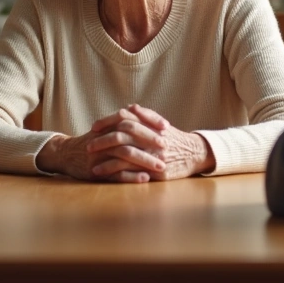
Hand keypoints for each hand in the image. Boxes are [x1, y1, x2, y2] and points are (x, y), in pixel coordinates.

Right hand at [36, 118, 165, 182]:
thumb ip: (121, 120)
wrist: (66, 154)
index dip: (150, 122)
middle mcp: (104, 138)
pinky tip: (145, 178)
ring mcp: (100, 155)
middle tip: (167, 147)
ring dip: (145, 161)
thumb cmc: (92, 141)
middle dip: (150, 141)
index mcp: (109, 125)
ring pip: (125, 155)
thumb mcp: (105, 128)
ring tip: (162, 167)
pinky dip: (131, 176)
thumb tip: (139, 109)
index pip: (132, 119)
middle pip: (130, 136)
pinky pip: (116, 173)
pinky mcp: (96, 170)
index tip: (167, 127)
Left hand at [89, 105, 214, 180]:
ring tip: (91, 162)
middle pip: (122, 135)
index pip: (125, 118)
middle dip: (102, 140)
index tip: (94, 126)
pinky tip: (103, 174)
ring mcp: (153, 154)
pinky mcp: (154, 171)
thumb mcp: (160, 124)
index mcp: (151, 125)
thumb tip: (129, 108)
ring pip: (124, 154)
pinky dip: (114, 172)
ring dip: (105, 159)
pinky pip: (131, 171)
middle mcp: (151, 138)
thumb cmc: (174, 139)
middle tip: (88, 144)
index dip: (108, 121)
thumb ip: (145, 116)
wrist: (195, 154)